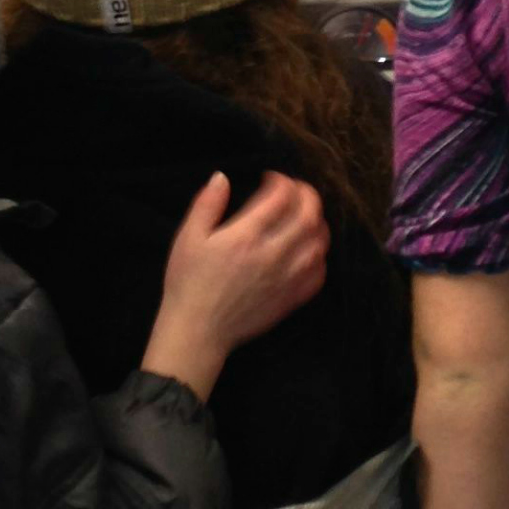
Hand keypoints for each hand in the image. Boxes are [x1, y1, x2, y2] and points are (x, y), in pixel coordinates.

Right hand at [143, 170, 329, 398]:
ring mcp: (286, 278)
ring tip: (305, 216)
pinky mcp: (292, 299)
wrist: (198, 331)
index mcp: (245, 236)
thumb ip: (207, 204)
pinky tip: (308, 249)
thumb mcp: (188, 238)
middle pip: (309, 214)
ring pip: (320, 241)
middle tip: (295, 190)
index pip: (282, 196)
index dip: (281, 180)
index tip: (271, 179)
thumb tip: (222, 177)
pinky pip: (319, 273)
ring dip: (317, 222)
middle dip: (307, 194)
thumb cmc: (189, 283)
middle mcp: (272, 255)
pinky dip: (320, 255)